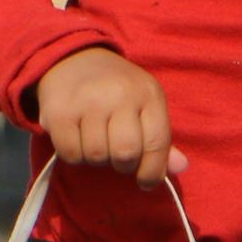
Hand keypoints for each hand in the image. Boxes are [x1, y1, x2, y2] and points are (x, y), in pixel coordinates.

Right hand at [33, 47, 177, 185]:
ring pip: (96, 156)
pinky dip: (74, 155)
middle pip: (126, 154)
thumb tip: (181, 166)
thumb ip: (161, 139)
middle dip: (122, 165)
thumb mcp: (144, 105)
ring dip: (96, 158)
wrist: (72, 59)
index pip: (157, 144)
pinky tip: (76, 138)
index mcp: (148, 93)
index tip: (146, 181)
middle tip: (115, 155)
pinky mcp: (60, 111)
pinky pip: (71, 153)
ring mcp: (89, 100)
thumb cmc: (115, 91)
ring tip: (94, 140)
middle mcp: (120, 93)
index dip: (153, 172)